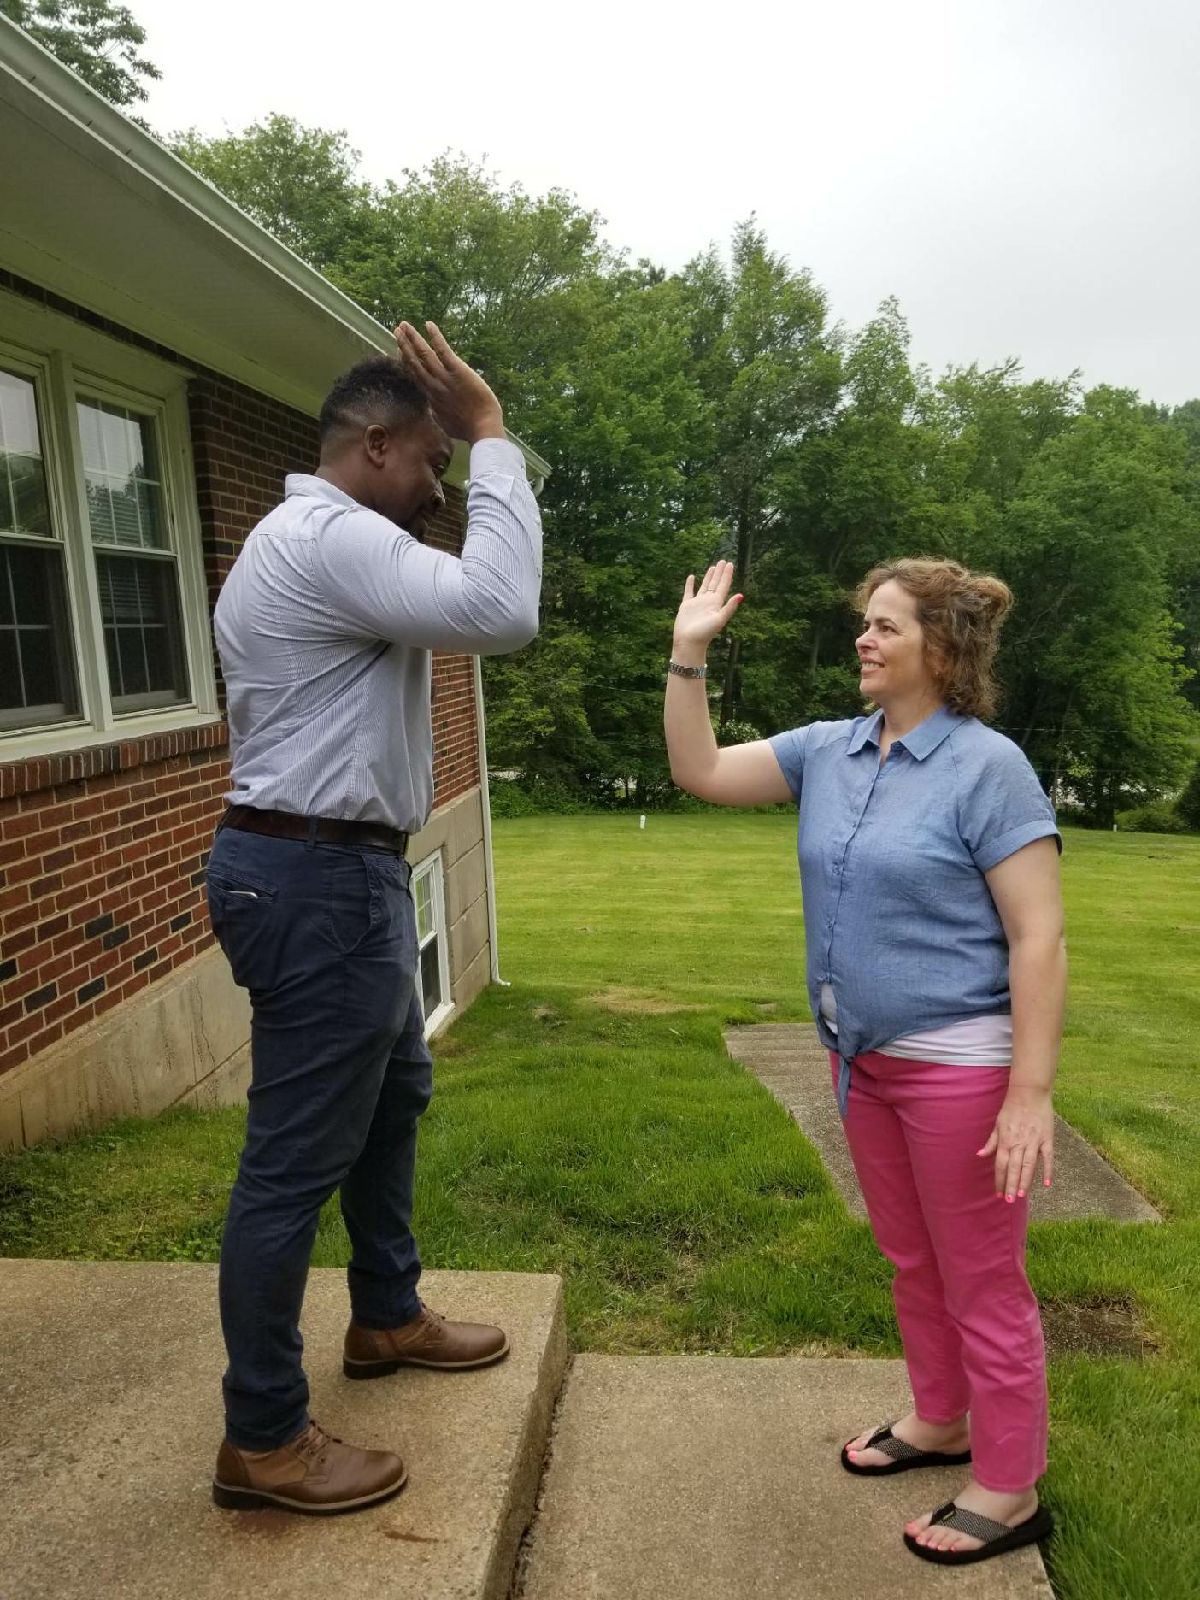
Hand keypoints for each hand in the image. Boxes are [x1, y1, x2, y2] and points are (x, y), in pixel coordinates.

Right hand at [394, 321, 504, 443]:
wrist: (482, 428)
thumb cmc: (468, 429)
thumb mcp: (447, 424)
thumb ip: (438, 415)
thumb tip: (432, 413)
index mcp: (432, 398)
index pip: (416, 376)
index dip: (407, 362)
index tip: (400, 352)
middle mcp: (434, 386)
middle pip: (415, 362)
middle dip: (404, 345)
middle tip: (396, 331)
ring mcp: (444, 378)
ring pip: (424, 354)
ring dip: (413, 338)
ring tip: (403, 325)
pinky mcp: (457, 371)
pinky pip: (443, 350)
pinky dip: (435, 337)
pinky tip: (428, 324)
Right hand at [673, 562, 743, 655]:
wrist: (689, 642)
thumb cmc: (704, 633)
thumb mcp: (719, 619)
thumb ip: (730, 607)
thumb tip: (741, 595)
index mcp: (716, 603)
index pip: (723, 585)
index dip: (727, 575)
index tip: (730, 564)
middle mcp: (708, 602)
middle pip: (715, 583)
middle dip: (720, 572)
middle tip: (723, 560)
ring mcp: (697, 603)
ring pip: (704, 586)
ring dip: (709, 576)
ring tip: (713, 567)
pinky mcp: (686, 606)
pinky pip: (689, 592)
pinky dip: (690, 584)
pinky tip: (692, 577)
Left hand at [978, 1087, 1054, 1200]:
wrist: (1029, 1093)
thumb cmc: (1011, 1108)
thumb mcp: (997, 1124)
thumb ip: (991, 1142)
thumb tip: (980, 1155)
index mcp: (1005, 1140)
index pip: (1000, 1164)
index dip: (999, 1180)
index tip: (997, 1193)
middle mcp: (1018, 1143)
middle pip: (1013, 1168)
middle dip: (1010, 1185)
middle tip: (1008, 1200)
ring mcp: (1033, 1142)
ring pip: (1029, 1165)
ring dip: (1024, 1181)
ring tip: (1021, 1196)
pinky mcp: (1046, 1139)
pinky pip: (1048, 1157)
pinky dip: (1048, 1170)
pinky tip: (1046, 1184)